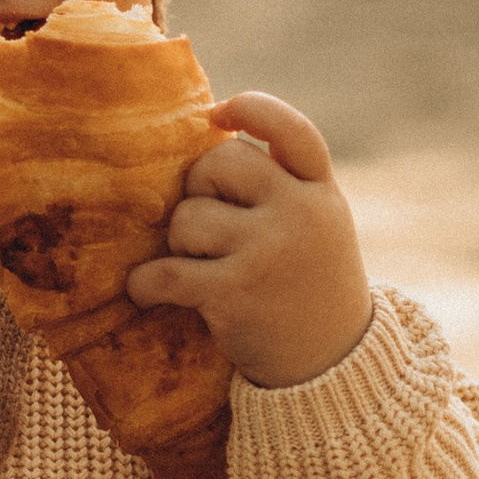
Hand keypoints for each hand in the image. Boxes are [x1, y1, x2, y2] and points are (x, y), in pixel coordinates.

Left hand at [124, 94, 373, 389]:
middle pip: (218, 163)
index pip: (292, 131)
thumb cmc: (309, 286)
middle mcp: (300, 213)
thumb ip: (282, 183)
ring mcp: (268, 251)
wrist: (331, 368)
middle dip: (199, 190)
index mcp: (321, 191)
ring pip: (187, 217)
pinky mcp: (236, 292)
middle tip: (205, 227)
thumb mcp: (320, 225)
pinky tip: (146, 291)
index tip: (218, 114)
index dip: (254, 110)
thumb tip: (210, 134)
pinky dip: (146, 284)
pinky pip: (168, 272)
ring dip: (179, 244)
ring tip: (197, 269)